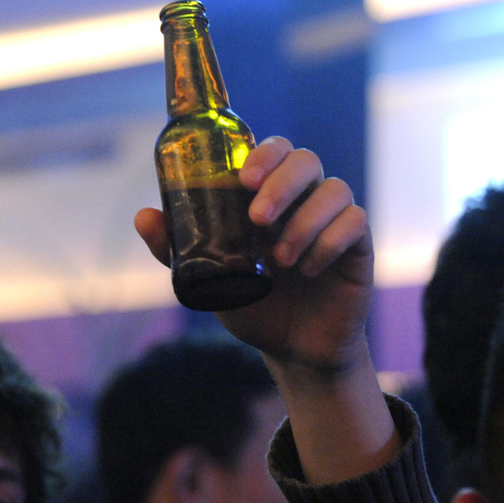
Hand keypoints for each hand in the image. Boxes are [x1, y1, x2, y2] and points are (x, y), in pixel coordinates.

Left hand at [136, 136, 372, 374]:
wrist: (296, 351)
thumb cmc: (254, 307)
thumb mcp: (210, 281)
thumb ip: (178, 250)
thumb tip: (144, 216)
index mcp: (270, 197)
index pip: (274, 151)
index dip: (263, 153)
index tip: (242, 178)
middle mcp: (305, 200)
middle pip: (306, 160)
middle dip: (281, 183)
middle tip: (257, 218)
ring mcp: (334, 221)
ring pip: (334, 190)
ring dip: (305, 221)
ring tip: (280, 260)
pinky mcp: (359, 246)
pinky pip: (355, 222)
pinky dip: (329, 242)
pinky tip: (310, 269)